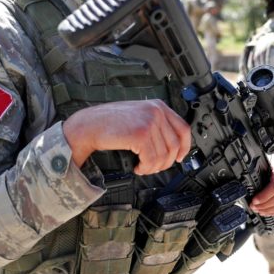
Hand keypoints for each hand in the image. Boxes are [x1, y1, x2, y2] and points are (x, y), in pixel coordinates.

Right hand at [63, 99, 190, 174]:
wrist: (89, 124)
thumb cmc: (109, 122)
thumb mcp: (138, 115)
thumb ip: (155, 124)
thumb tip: (172, 146)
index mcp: (157, 106)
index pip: (183, 128)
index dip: (185, 147)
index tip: (179, 157)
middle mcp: (156, 112)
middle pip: (175, 145)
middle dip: (165, 162)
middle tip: (154, 167)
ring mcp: (149, 122)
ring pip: (163, 155)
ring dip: (153, 167)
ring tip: (143, 167)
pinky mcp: (141, 135)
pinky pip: (151, 160)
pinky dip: (145, 168)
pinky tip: (137, 167)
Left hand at [250, 154, 273, 216]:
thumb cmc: (264, 161)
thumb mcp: (260, 164)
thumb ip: (257, 175)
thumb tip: (248, 191)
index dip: (264, 196)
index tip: (254, 201)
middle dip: (266, 205)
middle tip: (254, 207)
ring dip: (270, 210)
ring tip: (259, 210)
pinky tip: (267, 211)